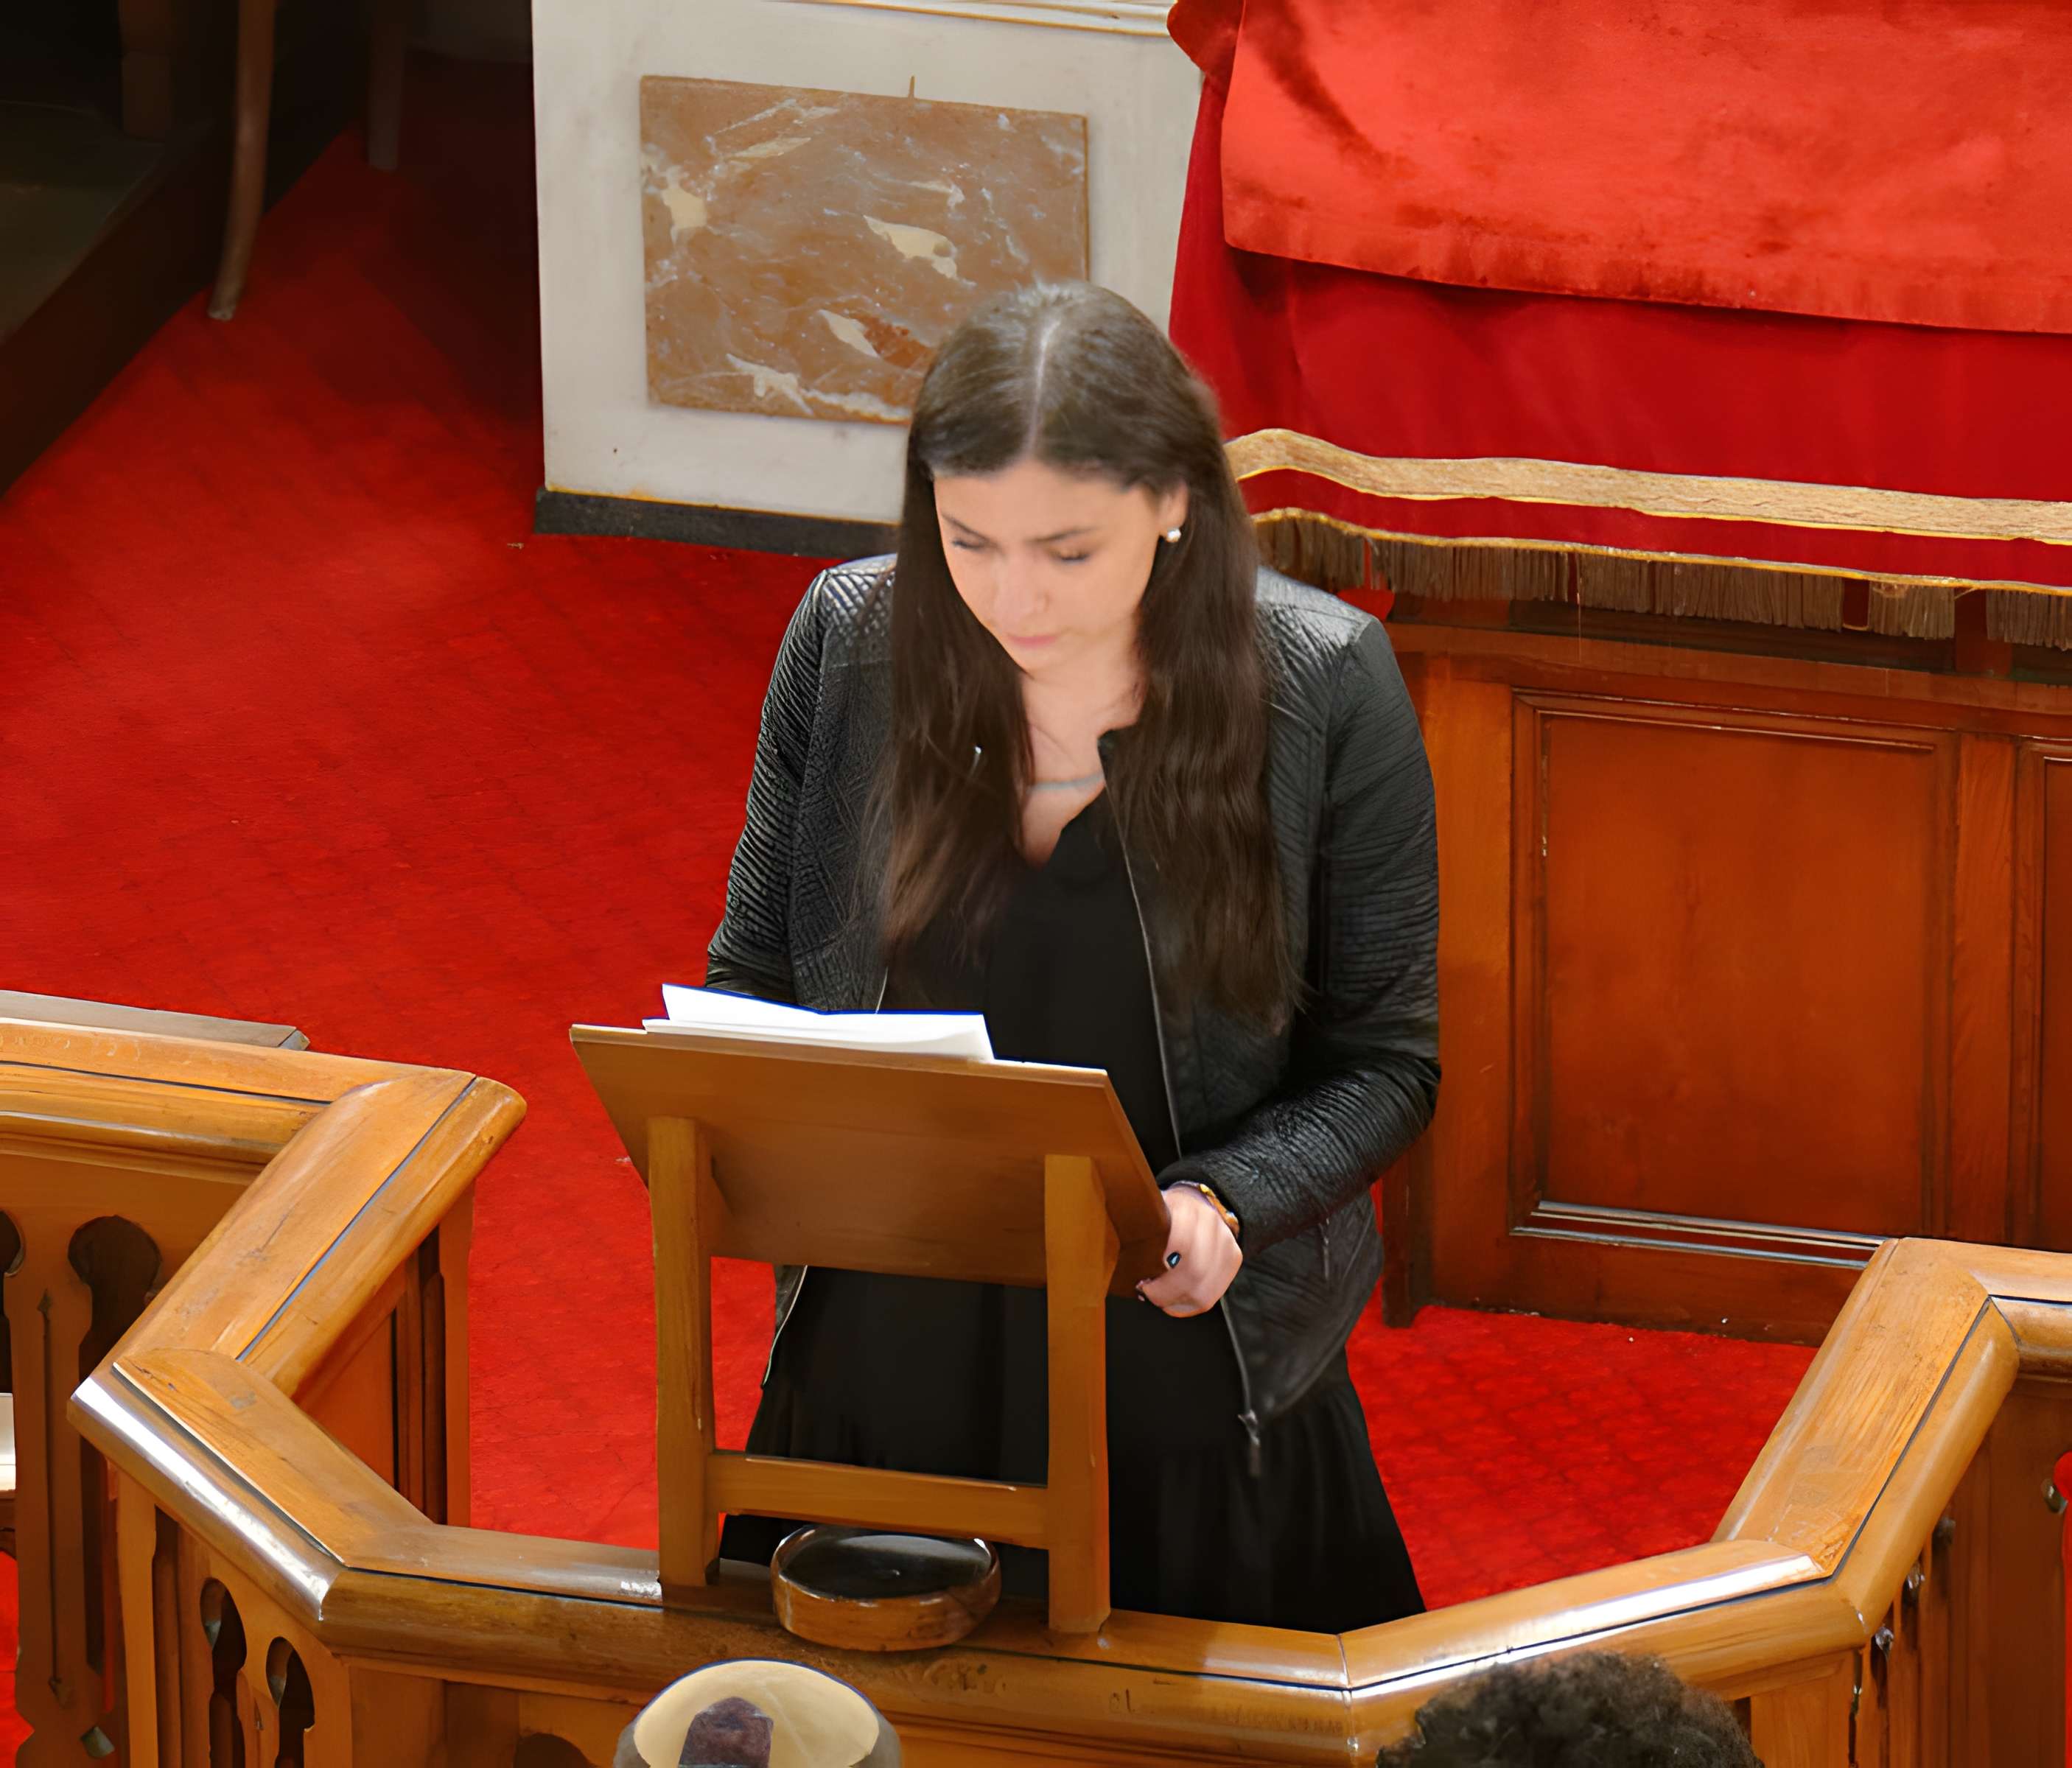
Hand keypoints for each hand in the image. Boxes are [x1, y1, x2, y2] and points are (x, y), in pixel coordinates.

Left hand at [1137, 1186, 1241, 1316]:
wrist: (1200, 1200)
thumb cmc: (1167, 1212)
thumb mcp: (1152, 1211)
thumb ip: (1142, 1232)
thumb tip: (1128, 1266)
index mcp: (1187, 1208)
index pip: (1178, 1243)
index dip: (1157, 1268)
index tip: (1140, 1279)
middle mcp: (1212, 1224)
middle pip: (1193, 1272)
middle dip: (1165, 1291)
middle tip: (1147, 1292)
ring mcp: (1227, 1242)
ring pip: (1204, 1290)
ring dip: (1177, 1301)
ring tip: (1160, 1298)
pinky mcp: (1234, 1258)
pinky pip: (1212, 1295)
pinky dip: (1190, 1303)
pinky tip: (1176, 1299)